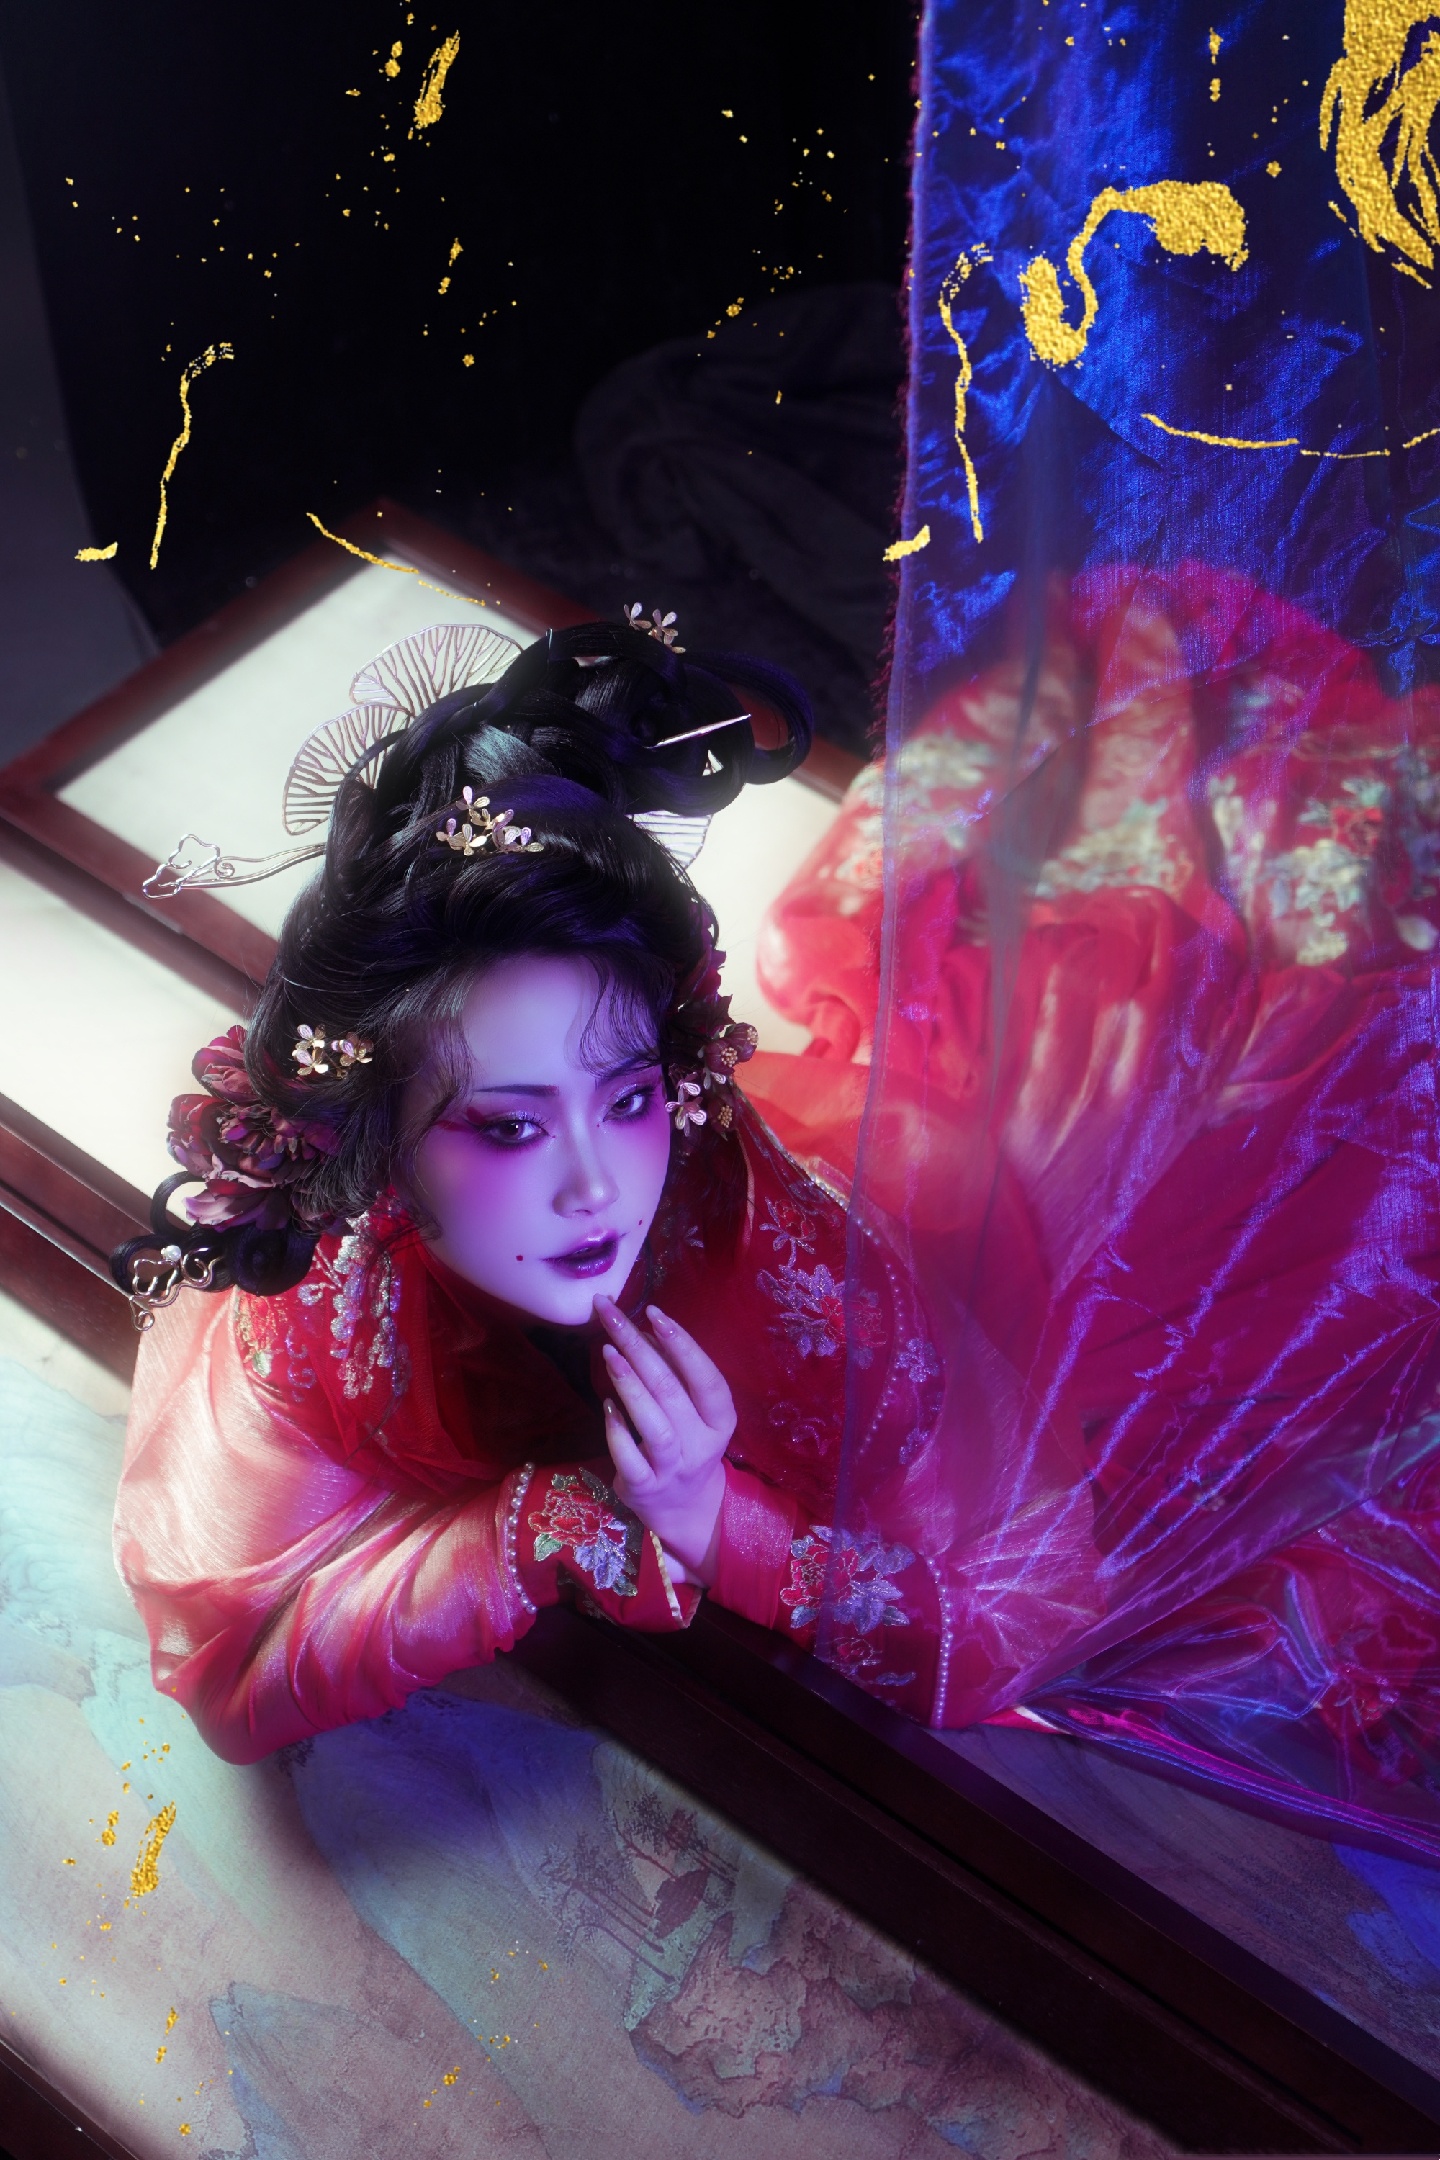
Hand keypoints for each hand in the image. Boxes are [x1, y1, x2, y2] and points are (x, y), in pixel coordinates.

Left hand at [596, 1297, 733, 1584]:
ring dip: (630, 1384)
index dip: (681, 1343)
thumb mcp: (693, 1413)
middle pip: (672, 1391)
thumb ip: (673, 1375)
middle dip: (639, 1347)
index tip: (654, 1312)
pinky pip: (629, 1457)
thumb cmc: (687, 1445)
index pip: (706, 1377)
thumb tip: (642, 1331)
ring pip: (655, 1424)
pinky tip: (606, 1404)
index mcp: (721, 1420)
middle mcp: (702, 1444)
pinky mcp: (645, 1487)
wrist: (685, 1509)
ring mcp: (673, 1468)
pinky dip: (617, 1430)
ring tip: (608, 1352)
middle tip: (610, 1314)